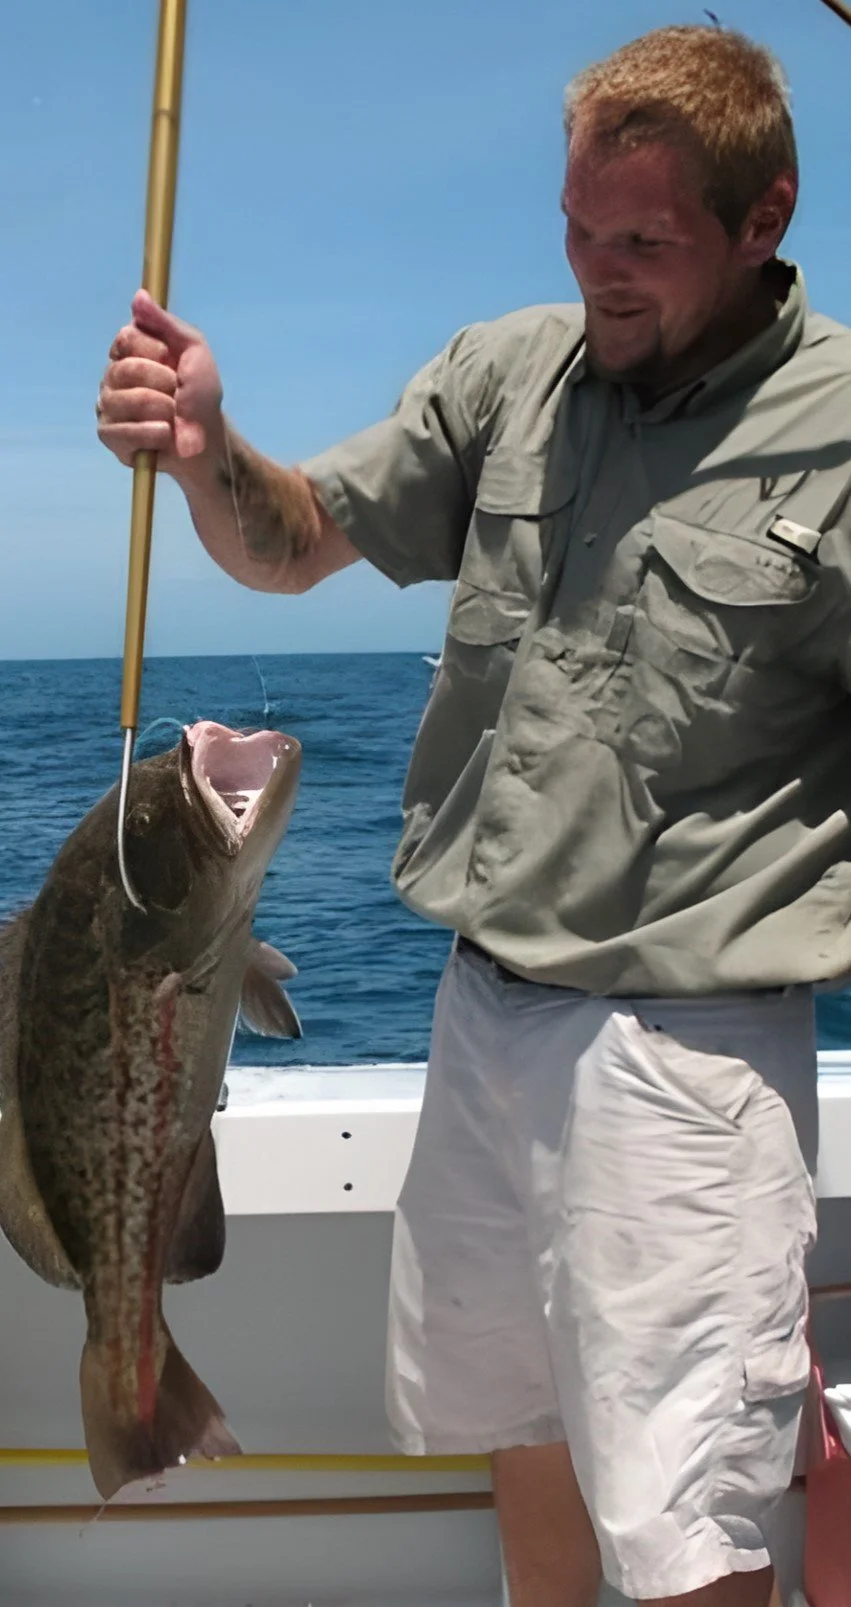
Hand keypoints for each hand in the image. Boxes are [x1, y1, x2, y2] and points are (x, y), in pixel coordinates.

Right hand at [96, 290, 223, 476]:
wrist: (208, 438)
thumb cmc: (200, 393)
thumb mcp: (193, 349)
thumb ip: (165, 322)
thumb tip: (139, 295)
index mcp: (128, 350)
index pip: (126, 338)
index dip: (155, 350)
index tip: (172, 360)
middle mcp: (112, 375)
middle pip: (124, 370)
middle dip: (163, 383)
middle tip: (177, 393)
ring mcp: (108, 406)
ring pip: (123, 401)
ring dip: (162, 409)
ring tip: (174, 416)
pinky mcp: (110, 436)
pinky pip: (123, 431)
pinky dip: (154, 433)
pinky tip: (166, 434)